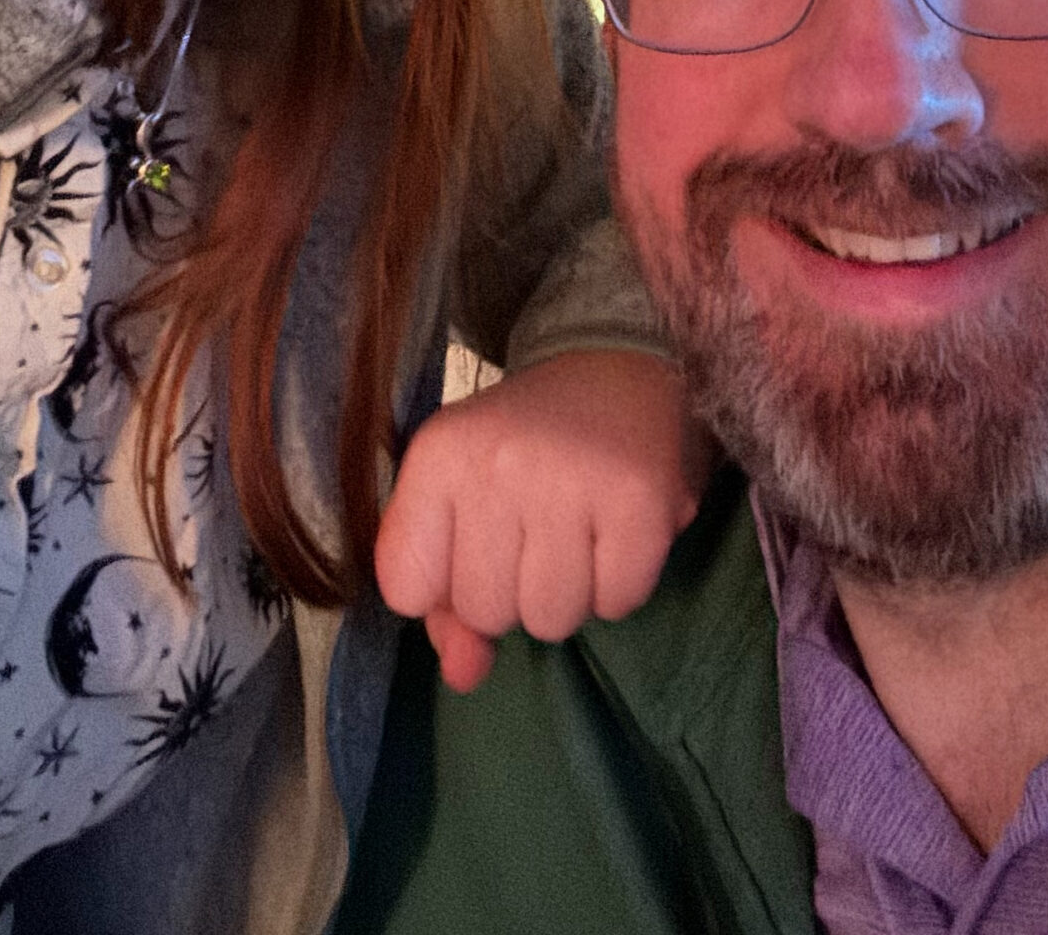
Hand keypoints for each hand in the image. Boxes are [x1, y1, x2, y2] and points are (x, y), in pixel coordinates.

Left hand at [374, 349, 711, 692]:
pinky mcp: (641, 503)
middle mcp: (499, 464)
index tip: (472, 538)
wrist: (615, 371)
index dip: (443, 582)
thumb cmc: (523, 443)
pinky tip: (614, 533)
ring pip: (550, 620)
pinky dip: (618, 584)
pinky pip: (616, 604)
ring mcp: (571, 482)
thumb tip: (463, 675)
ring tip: (575, 531)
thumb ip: (443, 596)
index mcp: (439, 455)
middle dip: (509, 590)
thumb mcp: (459, 497)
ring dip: (566, 594)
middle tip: (534, 528)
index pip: (406, 589)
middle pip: (484, 611)